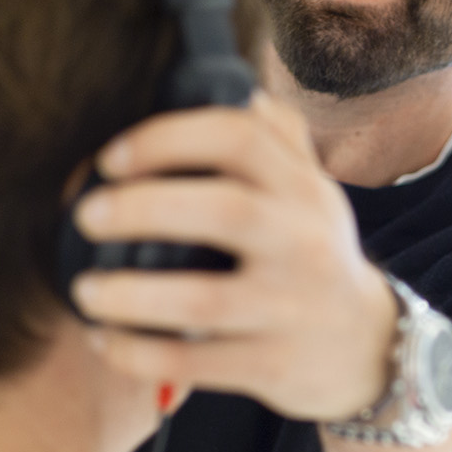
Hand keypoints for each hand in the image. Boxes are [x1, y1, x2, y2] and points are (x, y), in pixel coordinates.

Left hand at [69, 92, 398, 421]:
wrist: (366, 347)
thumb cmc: (313, 256)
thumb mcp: (310, 192)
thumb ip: (276, 139)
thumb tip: (233, 87)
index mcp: (303, 188)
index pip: (240, 137)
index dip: (167, 138)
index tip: (111, 158)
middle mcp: (305, 241)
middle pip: (222, 210)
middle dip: (141, 208)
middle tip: (85, 216)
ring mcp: (292, 307)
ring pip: (202, 300)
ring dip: (130, 296)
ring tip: (85, 291)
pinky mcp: (276, 365)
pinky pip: (195, 363)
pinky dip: (141, 355)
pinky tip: (109, 341)